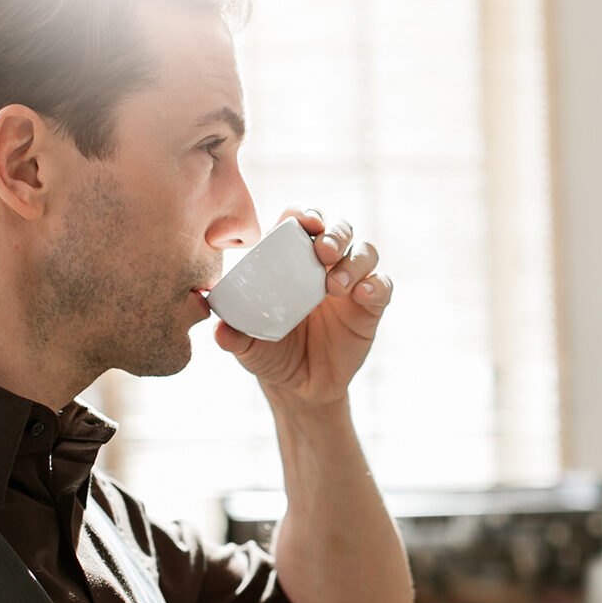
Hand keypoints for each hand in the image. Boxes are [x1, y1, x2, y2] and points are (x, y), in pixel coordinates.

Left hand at [215, 209, 391, 405]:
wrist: (301, 387)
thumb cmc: (272, 354)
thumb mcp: (248, 347)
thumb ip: (233, 337)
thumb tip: (219, 330)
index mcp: (292, 260)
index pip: (301, 223)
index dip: (304, 214)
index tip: (302, 223)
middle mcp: (325, 265)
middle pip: (339, 229)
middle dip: (334, 232)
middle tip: (322, 251)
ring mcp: (351, 284)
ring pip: (365, 251)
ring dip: (353, 260)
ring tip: (334, 286)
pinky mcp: (370, 307)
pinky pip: (382, 286)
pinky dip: (376, 285)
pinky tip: (363, 295)